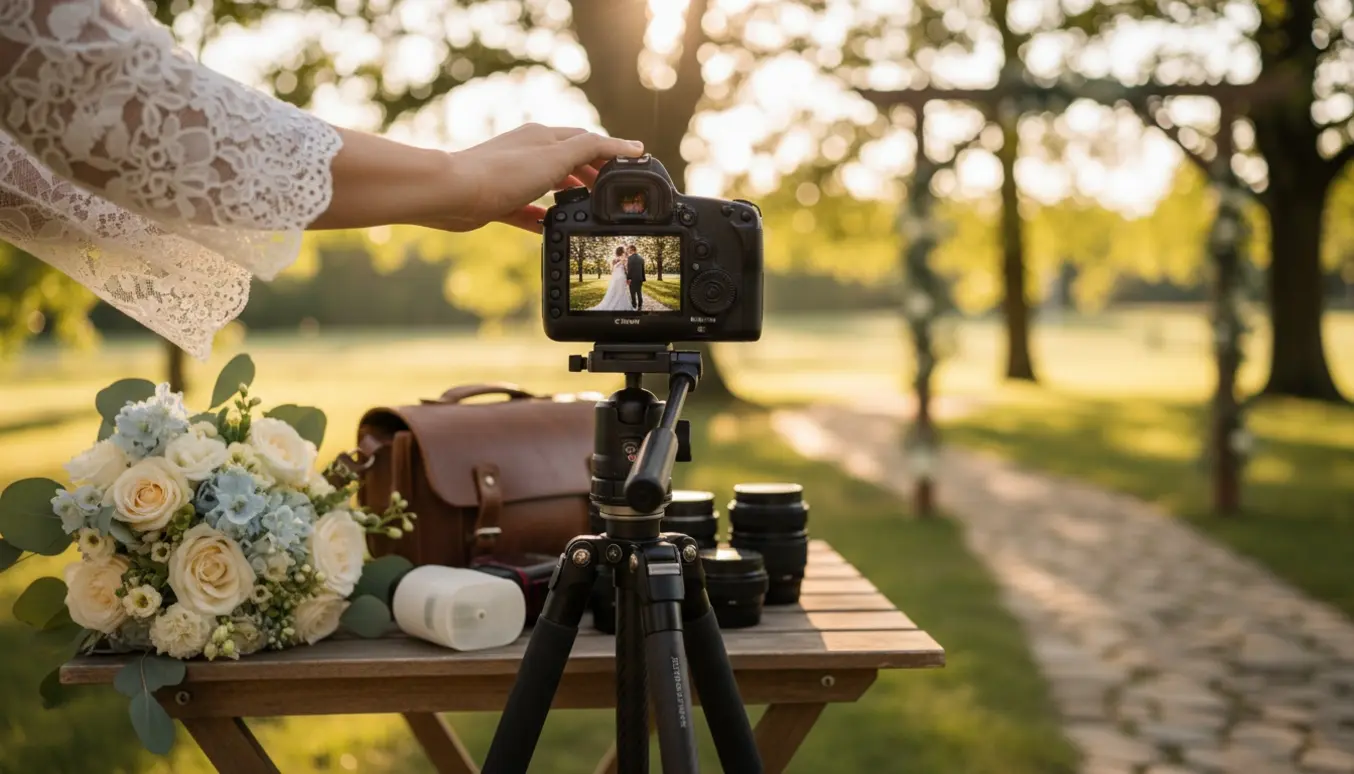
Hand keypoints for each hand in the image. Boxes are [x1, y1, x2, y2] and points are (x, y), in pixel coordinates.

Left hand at [428, 124, 644, 232]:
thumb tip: (629, 144)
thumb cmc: (503, 173)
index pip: (587, 139)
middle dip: (593, 173)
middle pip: (569, 159)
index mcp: (544, 136)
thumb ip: (592, 150)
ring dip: (570, 193)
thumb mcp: (557, 157)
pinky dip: (542, 216)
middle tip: (612, 191)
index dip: (612, 151)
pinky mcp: (499, 199)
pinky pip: (527, 208)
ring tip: (587, 206)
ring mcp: (513, 176)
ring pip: (550, 183)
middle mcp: (529, 151)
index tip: (634, 162)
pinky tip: (549, 228)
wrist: (454, 193)